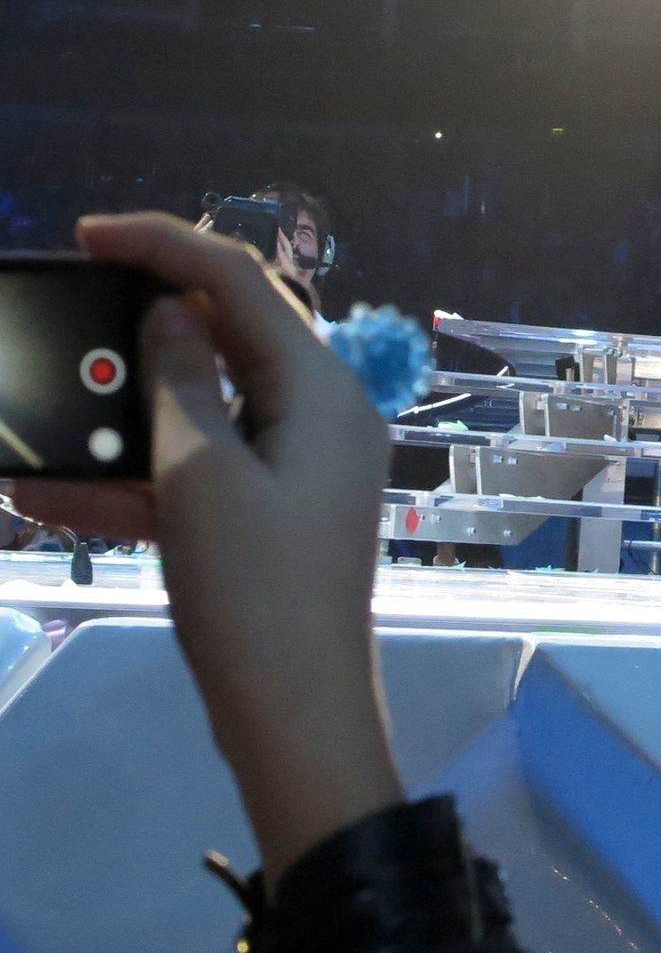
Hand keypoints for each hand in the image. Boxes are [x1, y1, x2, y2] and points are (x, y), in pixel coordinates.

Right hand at [16, 214, 400, 882]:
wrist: (296, 719)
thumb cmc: (255, 590)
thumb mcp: (199, 476)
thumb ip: (180, 380)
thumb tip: (177, 309)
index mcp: (319, 386)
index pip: (240, 281)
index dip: (164, 243)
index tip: (88, 233)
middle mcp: (320, 411)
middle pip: (227, 337)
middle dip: (142, 327)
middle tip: (74, 315)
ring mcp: (300, 464)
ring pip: (201, 411)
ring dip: (123, 417)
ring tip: (49, 420)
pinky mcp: (273, 514)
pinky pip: (200, 473)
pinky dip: (136, 480)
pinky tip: (49, 497)